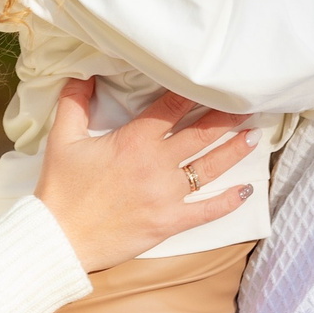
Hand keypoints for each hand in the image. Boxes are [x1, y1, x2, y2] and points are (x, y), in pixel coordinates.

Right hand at [33, 78, 256, 271]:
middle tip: (247, 105)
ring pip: (210, 168)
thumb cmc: (60, 188)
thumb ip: (74, 103)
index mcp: (134, 140)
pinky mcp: (169, 222)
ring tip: (254, 136)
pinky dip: (228, 202)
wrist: (59, 238)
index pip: (173, 108)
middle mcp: (156, 164)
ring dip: (234, 151)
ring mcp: (166, 195)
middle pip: (201, 134)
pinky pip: (206, 212)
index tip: (215, 83)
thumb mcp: (62, 139)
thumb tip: (81, 74)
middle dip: (227, 118)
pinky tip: (245, 192)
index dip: (196, 93)